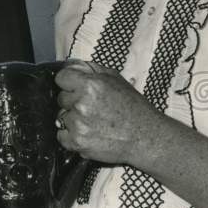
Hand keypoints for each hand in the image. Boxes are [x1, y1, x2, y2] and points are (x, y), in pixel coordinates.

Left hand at [55, 60, 178, 165]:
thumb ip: (90, 69)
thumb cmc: (133, 108)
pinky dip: (71, 135)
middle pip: (61, 98)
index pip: (61, 78)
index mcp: (91, 85)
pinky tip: (89, 133)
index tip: (75, 87)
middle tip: (93, 107)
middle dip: (73, 101)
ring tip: (94, 121)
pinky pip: (61, 135)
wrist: (146, 138)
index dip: (69, 82)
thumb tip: (70, 65)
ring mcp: (78, 124)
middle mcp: (82, 103)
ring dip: (73, 119)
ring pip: (61, 116)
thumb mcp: (115, 79)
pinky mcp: (77, 142)